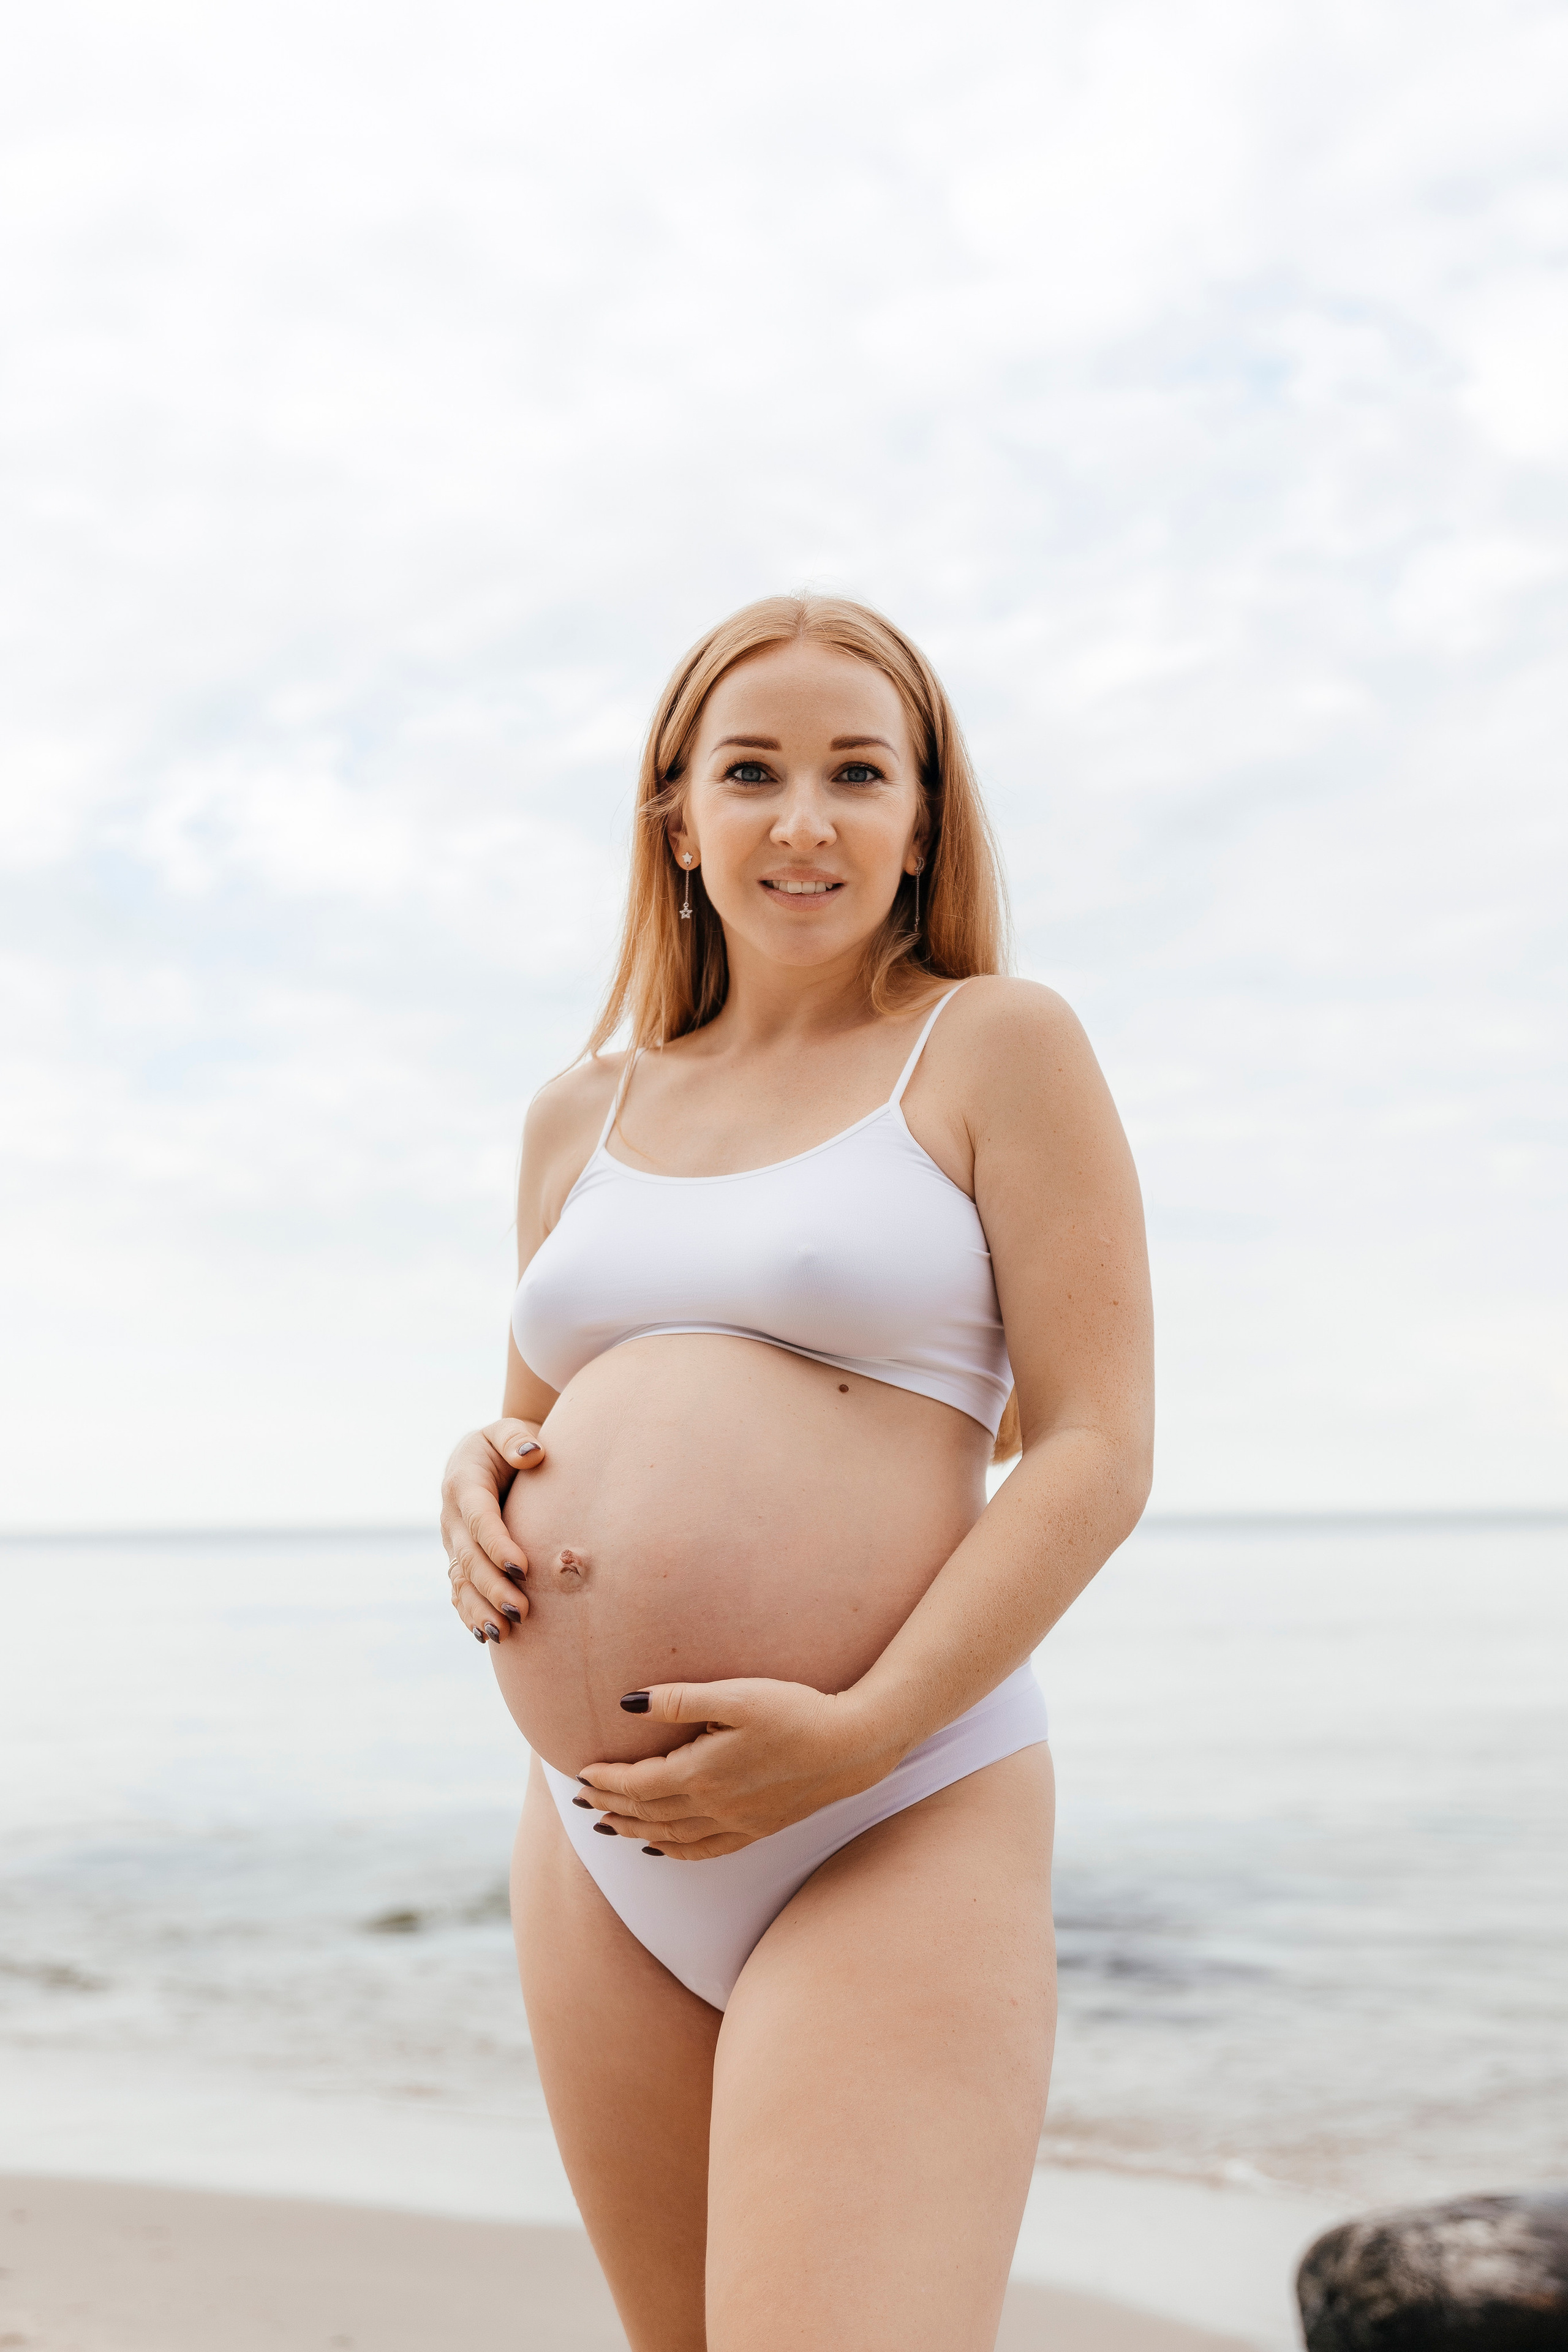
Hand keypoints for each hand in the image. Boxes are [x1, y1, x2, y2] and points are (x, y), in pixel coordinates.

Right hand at [441, 1419, 545, 1644]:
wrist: (487, 1455)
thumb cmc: (508, 1441)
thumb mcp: (508, 1429)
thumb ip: (517, 1438)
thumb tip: (533, 1453)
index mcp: (463, 1483)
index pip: (479, 1518)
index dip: (498, 1544)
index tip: (523, 1566)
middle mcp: (452, 1517)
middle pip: (469, 1558)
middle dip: (493, 1586)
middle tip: (521, 1610)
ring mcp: (452, 1541)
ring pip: (461, 1581)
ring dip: (481, 1608)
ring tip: (505, 1633)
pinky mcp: (458, 1558)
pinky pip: (459, 1590)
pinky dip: (469, 1614)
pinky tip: (487, 1635)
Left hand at [574, 1679, 902, 1858]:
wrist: (852, 1745)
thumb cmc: (795, 1711)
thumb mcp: (735, 1695)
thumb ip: (680, 1700)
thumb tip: (627, 1703)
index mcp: (702, 1773)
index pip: (638, 1785)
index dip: (606, 1781)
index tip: (580, 1773)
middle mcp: (714, 1806)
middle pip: (648, 1814)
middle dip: (611, 1807)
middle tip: (583, 1801)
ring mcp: (736, 1823)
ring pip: (670, 1837)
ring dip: (634, 1831)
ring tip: (608, 1825)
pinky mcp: (757, 1829)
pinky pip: (703, 1851)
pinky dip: (673, 1852)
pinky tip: (661, 1848)